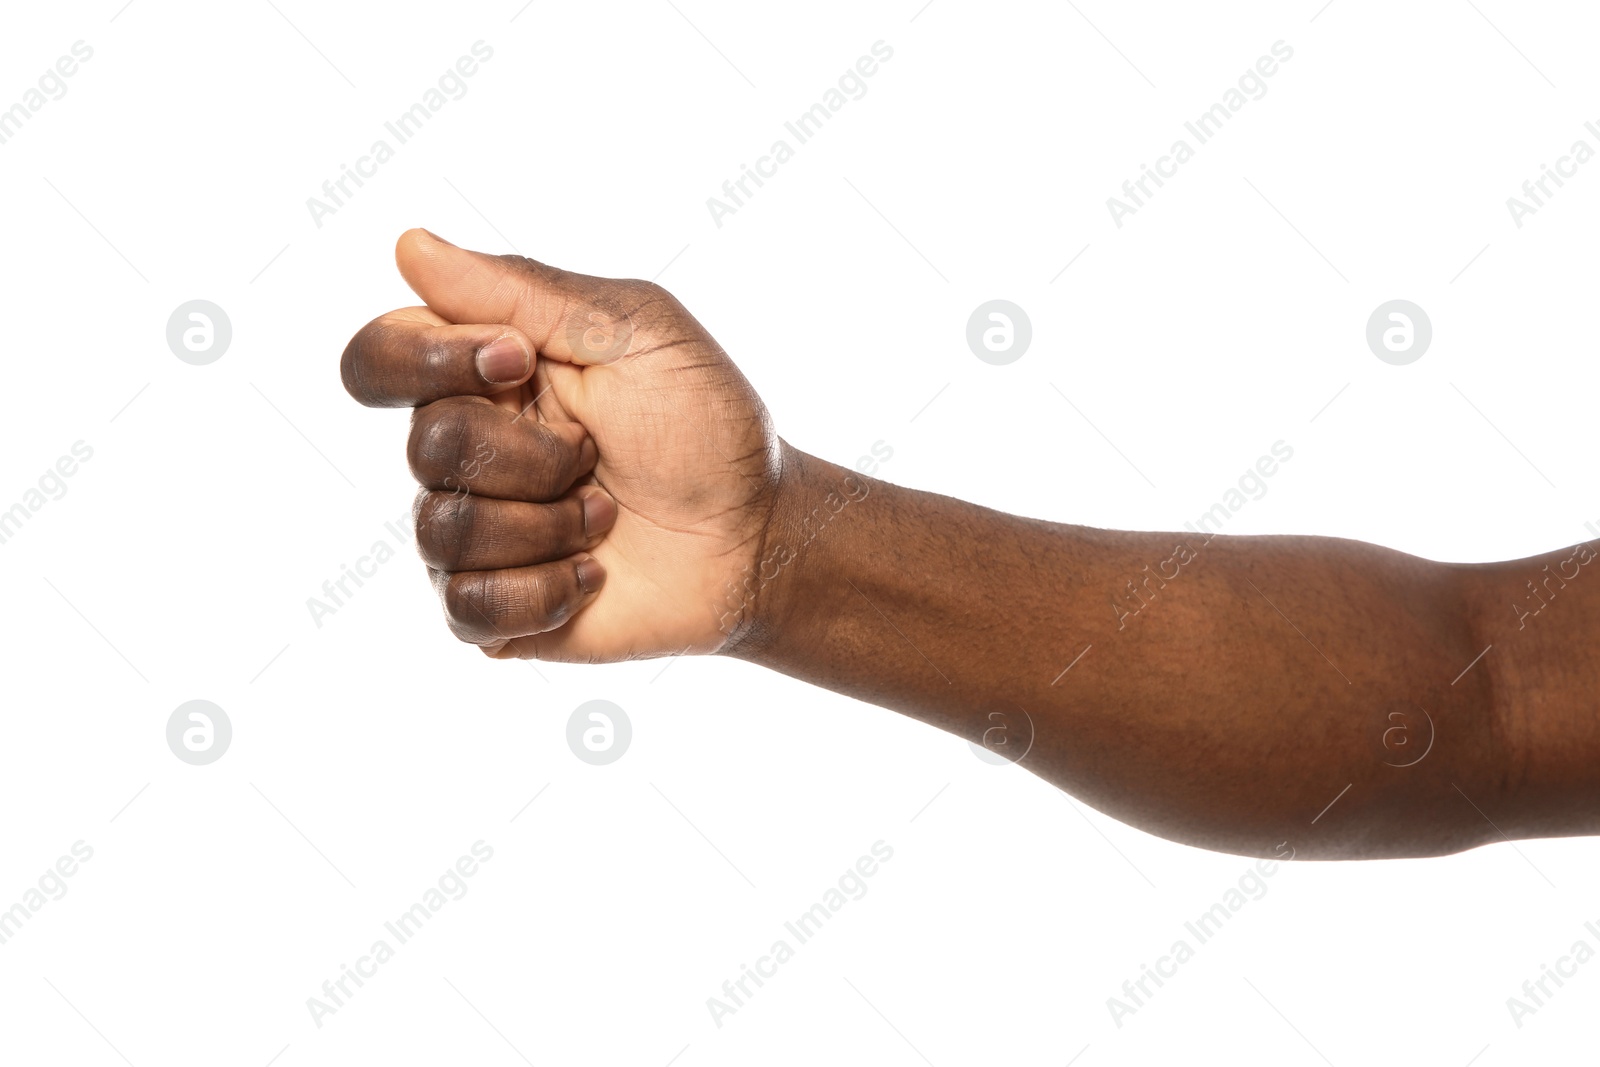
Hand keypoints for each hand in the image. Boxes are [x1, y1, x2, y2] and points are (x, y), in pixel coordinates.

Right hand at [342, 229, 783, 660]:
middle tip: (596, 454)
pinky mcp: (494, 609)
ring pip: (442, 531)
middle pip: (425, 446)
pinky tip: (591, 575)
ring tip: (605, 516)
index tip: (520, 363)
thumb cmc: (705, 425)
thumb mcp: (635, 331)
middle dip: (534, 454)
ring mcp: (474, 533)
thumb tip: (408, 246)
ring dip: (548, 525)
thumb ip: (521, 290)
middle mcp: (464, 450)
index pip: (378, 353)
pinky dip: (543, 592)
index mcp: (483, 373)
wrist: (756, 537)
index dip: (430, 360)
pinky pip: (466, 606)